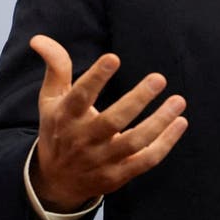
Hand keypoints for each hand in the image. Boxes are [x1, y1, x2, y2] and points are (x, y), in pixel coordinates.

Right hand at [28, 34, 187, 212]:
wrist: (55, 181)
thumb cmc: (59, 129)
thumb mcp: (51, 99)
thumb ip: (55, 67)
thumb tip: (39, 39)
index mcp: (66, 117)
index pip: (79, 97)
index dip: (95, 78)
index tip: (113, 58)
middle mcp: (83, 140)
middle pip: (112, 121)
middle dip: (137, 100)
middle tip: (159, 77)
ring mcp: (102, 160)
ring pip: (134, 142)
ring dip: (159, 122)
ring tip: (179, 100)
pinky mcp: (118, 175)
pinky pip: (145, 161)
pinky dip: (165, 144)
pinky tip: (180, 122)